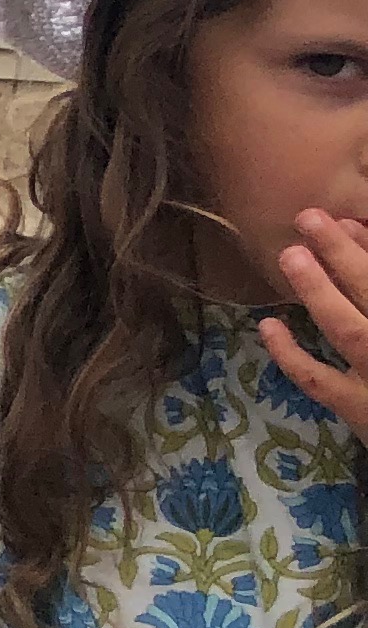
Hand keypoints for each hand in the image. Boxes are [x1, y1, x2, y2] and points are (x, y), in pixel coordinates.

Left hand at [262, 211, 367, 442]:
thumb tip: (361, 247)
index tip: (351, 223)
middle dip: (344, 255)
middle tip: (310, 217)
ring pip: (348, 330)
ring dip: (319, 290)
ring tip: (290, 255)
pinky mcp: (358, 410)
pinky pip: (318, 380)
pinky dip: (291, 353)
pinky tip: (267, 325)